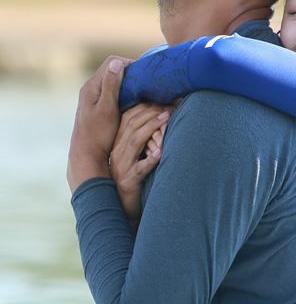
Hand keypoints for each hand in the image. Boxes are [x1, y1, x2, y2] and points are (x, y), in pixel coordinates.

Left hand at [67, 56, 132, 192]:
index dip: (129, 63)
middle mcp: (92, 88)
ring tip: (143, 90)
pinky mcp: (99, 105)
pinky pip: (114, 90)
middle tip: (147, 82)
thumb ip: (111, 85)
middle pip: (113, 70)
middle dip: (130, 72)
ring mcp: (95, 97)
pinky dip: (125, 91)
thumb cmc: (98, 133)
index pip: (112, 62)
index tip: (144, 74)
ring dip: (129, 82)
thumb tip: (117, 62)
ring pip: (115, 80)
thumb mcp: (107, 108)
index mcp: (92, 86)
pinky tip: (135, 100)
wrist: (87, 155)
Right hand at [110, 104, 171, 223]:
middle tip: (170, 104)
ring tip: (167, 116)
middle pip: (132, 125)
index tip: (163, 97)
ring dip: (152, 127)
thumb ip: (145, 136)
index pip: (128, 117)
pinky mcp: (130, 181)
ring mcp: (122, 167)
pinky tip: (161, 152)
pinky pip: (140, 169)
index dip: (145, 105)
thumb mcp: (138, 153)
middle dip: (151, 112)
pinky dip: (150, 159)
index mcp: (118, 142)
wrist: (123, 206)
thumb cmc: (135, 174)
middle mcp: (117, 152)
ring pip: (135, 142)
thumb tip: (164, 113)